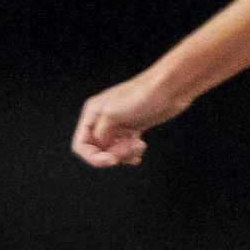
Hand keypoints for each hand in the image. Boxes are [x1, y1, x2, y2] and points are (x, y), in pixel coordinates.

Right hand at [71, 73, 187, 168]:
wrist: (169, 89)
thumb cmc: (141, 96)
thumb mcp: (113, 114)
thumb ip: (100, 134)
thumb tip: (100, 148)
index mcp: (92, 113)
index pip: (81, 145)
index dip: (94, 157)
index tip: (112, 160)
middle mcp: (102, 120)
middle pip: (98, 150)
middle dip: (115, 153)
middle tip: (132, 146)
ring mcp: (117, 125)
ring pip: (112, 151)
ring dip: (125, 154)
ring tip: (140, 145)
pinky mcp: (131, 129)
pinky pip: (124, 149)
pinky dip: (131, 153)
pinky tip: (140, 149)